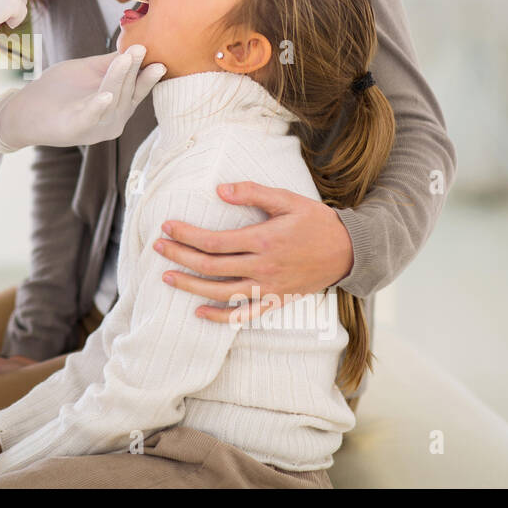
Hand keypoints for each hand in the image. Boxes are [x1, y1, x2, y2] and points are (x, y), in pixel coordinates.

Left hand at [0, 46, 165, 152]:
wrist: (23, 111)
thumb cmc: (56, 90)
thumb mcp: (88, 71)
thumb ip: (110, 62)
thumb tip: (135, 43)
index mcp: (118, 106)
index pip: (138, 88)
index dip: (147, 72)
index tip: (158, 53)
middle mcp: (113, 120)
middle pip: (128, 92)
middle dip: (136, 70)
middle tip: (142, 48)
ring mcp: (96, 127)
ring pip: (114, 99)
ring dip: (120, 78)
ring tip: (127, 57)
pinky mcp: (77, 129)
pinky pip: (91, 116)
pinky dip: (99, 105)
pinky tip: (106, 94)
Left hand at [153, 181, 354, 323]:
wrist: (350, 251)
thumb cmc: (316, 221)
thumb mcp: (287, 199)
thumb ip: (252, 192)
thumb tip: (219, 189)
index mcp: (263, 240)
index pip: (214, 241)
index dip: (186, 235)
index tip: (166, 227)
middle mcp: (263, 267)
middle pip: (211, 266)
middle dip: (180, 257)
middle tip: (158, 248)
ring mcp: (269, 288)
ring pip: (221, 293)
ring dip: (191, 286)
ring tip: (167, 276)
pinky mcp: (276, 300)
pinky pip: (244, 315)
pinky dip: (220, 317)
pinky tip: (198, 311)